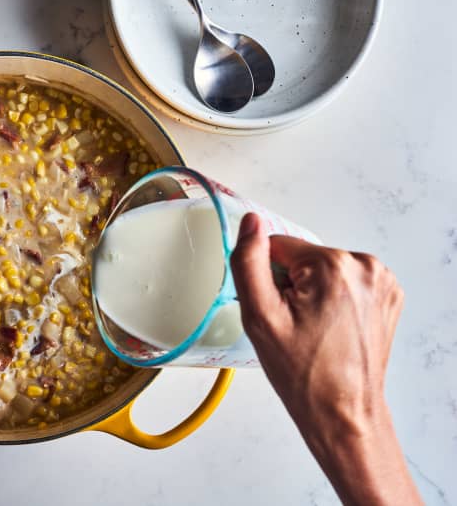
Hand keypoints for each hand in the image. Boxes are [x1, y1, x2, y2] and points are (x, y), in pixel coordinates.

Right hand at [230, 213, 419, 504]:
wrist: (342, 411)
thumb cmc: (303, 372)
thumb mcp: (260, 316)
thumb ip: (248, 262)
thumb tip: (250, 223)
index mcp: (334, 265)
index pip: (278, 246)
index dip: (269, 280)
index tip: (279, 312)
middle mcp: (365, 266)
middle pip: (303, 258)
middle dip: (291, 286)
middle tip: (295, 325)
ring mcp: (381, 281)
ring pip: (322, 270)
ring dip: (311, 293)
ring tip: (314, 329)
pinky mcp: (386, 295)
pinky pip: (343, 282)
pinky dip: (332, 300)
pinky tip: (330, 328)